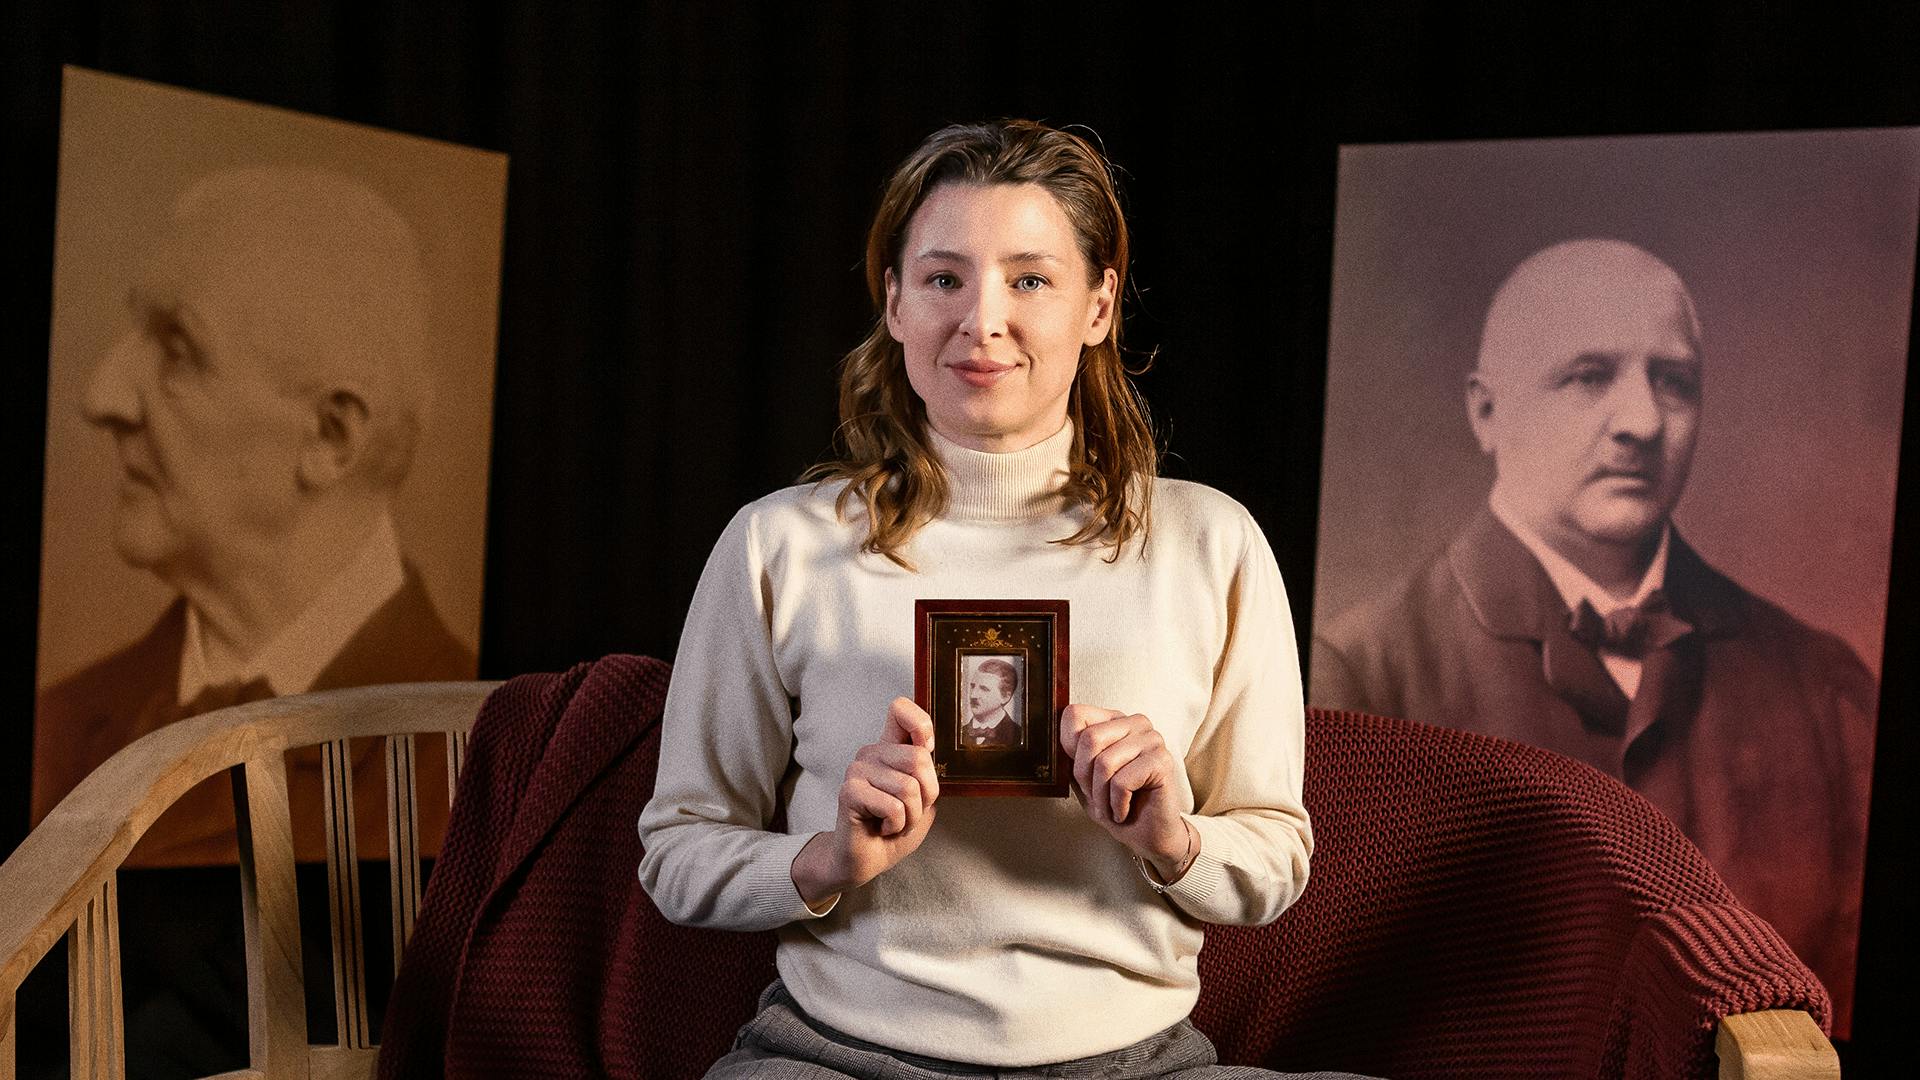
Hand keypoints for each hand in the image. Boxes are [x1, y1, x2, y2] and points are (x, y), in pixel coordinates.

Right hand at [792, 697, 939, 906]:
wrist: (866, 859)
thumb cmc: (894, 827)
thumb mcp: (923, 798)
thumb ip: (927, 772)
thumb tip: (929, 749)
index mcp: (890, 749)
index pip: (900, 709)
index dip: (921, 724)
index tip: (927, 748)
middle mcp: (872, 753)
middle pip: (919, 758)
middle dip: (926, 795)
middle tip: (909, 811)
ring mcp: (857, 770)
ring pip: (909, 787)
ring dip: (911, 816)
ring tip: (895, 822)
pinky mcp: (849, 791)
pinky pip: (893, 806)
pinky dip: (897, 825)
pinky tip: (882, 827)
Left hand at [1059, 705, 1193, 880]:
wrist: (1148, 836)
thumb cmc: (1115, 805)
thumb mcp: (1083, 778)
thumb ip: (1069, 755)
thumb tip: (1048, 741)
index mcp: (1114, 720)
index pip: (1075, 714)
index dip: (1068, 749)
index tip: (1081, 776)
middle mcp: (1136, 723)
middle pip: (1088, 738)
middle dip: (1085, 777)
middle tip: (1097, 797)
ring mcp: (1152, 739)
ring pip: (1104, 762)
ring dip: (1101, 796)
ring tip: (1111, 807)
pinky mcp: (1162, 761)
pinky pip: (1122, 782)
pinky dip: (1116, 805)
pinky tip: (1124, 811)